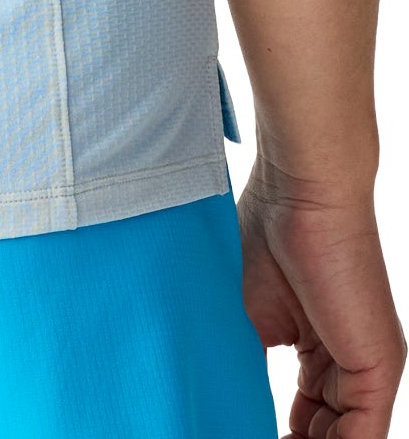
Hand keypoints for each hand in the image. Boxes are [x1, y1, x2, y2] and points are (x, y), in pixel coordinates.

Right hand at [239, 159, 404, 437]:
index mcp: (323, 356)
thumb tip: (224, 405)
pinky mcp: (380, 368)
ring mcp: (368, 370)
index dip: (276, 435)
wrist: (302, 189)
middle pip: (324, 434)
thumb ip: (249, 369)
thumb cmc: (268, 231)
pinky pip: (361, 437)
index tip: (235, 433)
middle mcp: (351, 368)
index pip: (308, 421)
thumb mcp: (248, 318)